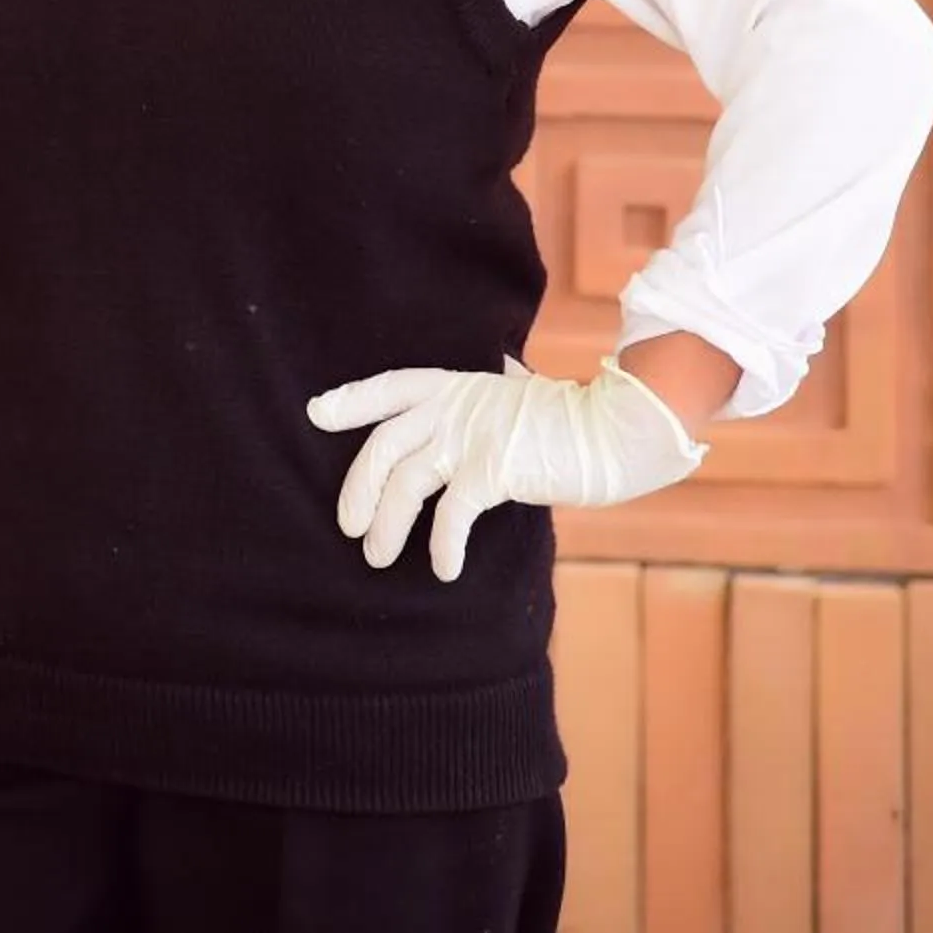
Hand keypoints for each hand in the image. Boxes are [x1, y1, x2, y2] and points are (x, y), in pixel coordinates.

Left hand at [305, 355, 706, 580]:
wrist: (617, 431)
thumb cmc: (570, 417)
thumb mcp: (523, 391)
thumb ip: (500, 382)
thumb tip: (500, 363)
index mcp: (455, 386)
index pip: (390, 387)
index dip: (352, 400)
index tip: (316, 413)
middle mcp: (454, 407)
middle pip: (384, 447)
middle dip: (358, 489)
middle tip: (349, 527)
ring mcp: (471, 436)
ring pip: (407, 484)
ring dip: (387, 527)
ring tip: (377, 557)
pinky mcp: (493, 469)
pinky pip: (451, 514)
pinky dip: (443, 545)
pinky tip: (444, 569)